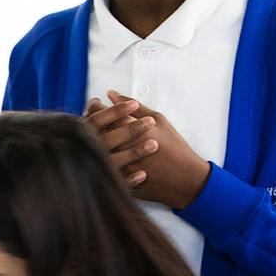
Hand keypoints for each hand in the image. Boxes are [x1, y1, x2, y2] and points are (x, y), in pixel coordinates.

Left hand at [84, 92, 211, 208]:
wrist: (184, 179)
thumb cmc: (174, 148)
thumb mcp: (159, 120)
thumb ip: (134, 106)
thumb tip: (112, 94)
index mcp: (132, 130)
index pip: (101, 113)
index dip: (94, 106)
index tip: (96, 103)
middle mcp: (121, 148)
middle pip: (93, 131)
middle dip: (90, 121)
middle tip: (93, 118)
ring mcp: (118, 166)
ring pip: (92, 149)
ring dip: (91, 139)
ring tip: (97, 133)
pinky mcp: (118, 180)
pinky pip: (99, 169)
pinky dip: (96, 158)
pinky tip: (101, 152)